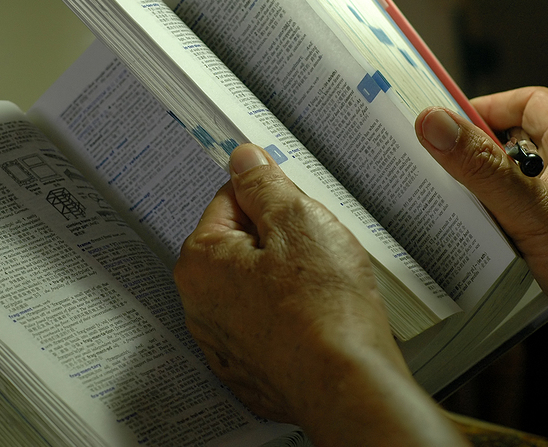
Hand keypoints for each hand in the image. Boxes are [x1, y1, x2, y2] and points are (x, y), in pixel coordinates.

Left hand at [175, 144, 467, 446]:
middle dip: (277, 240)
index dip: (270, 198)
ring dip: (282, 280)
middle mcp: (200, 304)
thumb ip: (264, 184)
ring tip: (320, 289)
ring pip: (253, 287)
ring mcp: (223, 343)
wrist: (347, 386)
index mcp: (202, 261)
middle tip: (315, 252)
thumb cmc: (324, 308)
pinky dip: (287, 319)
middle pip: (239, 245)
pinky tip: (314, 320)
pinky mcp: (248, 370)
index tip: (295, 208)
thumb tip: (243, 160)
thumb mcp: (299, 219)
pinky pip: (265, 326)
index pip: (229, 200)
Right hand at [415, 86, 547, 387]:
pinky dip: (496, 221)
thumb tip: (434, 123)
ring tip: (448, 202)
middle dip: (477, 152)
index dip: (488, 107)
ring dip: (483, 190)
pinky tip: (473, 239)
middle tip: (438, 164)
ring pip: (516, 182)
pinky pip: (521, 216)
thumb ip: (480, 167)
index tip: (448, 124)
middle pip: (517, 142)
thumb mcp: (531, 211)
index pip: (530, 102)